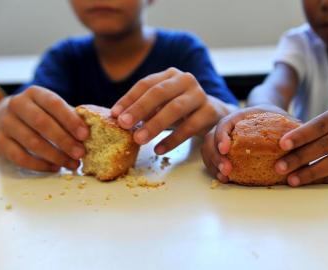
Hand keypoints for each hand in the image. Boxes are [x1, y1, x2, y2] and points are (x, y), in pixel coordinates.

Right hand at [0, 86, 88, 171]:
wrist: (9, 117)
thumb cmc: (43, 114)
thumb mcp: (56, 109)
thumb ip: (73, 117)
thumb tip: (98, 129)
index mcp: (35, 93)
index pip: (54, 104)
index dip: (70, 120)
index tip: (85, 135)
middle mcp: (18, 105)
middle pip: (41, 123)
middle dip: (64, 140)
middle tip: (81, 154)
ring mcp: (6, 123)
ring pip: (31, 142)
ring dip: (55, 156)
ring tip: (72, 164)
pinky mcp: (0, 142)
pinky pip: (20, 157)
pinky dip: (40, 165)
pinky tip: (55, 168)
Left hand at [111, 67, 234, 153]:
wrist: (213, 114)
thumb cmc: (181, 109)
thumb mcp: (162, 104)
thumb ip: (145, 108)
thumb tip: (119, 119)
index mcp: (170, 75)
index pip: (146, 84)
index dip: (129, 99)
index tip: (114, 114)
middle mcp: (185, 80)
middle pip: (159, 93)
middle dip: (139, 109)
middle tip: (123, 125)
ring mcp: (200, 94)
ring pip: (175, 108)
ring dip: (155, 125)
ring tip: (139, 139)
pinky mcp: (210, 111)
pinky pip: (190, 126)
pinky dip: (173, 139)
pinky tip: (159, 149)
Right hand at [201, 105, 288, 181]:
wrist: (264, 115)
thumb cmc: (273, 117)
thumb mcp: (282, 117)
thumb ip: (291, 125)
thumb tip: (303, 137)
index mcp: (239, 116)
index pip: (225, 123)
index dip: (222, 136)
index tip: (226, 149)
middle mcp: (226, 127)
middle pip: (211, 139)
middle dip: (216, 156)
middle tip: (226, 171)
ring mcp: (221, 138)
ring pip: (208, 150)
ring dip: (213, 164)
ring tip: (224, 178)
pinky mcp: (221, 150)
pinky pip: (211, 158)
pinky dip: (214, 169)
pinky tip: (224, 179)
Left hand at [274, 106, 327, 185]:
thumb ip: (312, 130)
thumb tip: (279, 146)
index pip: (320, 124)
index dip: (300, 135)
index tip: (281, 144)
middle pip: (326, 145)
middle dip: (300, 157)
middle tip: (279, 167)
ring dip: (311, 173)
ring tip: (291, 179)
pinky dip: (325, 179)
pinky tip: (309, 182)